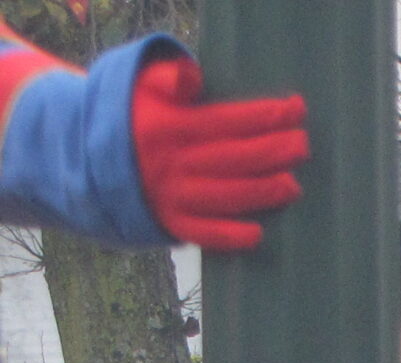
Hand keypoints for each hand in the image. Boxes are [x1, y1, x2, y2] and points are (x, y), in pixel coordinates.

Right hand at [129, 55, 307, 251]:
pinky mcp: (170, 223)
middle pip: (233, 158)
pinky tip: (257, 234)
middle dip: (273, 151)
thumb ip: (165, 77)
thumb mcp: (137, 86)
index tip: (296, 109)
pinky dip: (229, 236)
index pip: (226, 121)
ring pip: (226, 196)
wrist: (85, 159)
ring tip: (293, 186)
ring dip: (262, 192)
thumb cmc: (131, 117)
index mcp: (168, 127)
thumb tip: (192, 76)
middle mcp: (172, 164)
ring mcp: (172, 197)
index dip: (263, 116)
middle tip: (303, 145)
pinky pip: (203, 234)